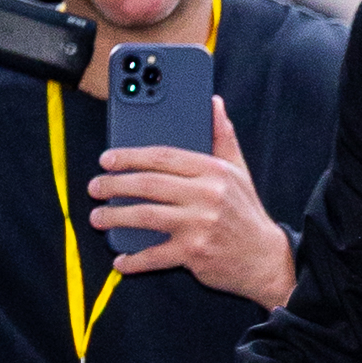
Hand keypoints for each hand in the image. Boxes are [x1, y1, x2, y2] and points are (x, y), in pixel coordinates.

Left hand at [90, 98, 295, 310]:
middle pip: (149, 184)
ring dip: (116, 217)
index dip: (130, 156)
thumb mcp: (239, 171)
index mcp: (214, 171)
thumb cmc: (247, 214)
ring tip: (98, 217)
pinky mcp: (196, 253)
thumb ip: (222, 136)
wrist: (266, 260)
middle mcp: (208, 196)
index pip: (163, 157)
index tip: (107, 159)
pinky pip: (156, 256)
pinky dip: (135, 260)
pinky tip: (120, 260)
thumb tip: (213, 102)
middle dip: (115, 185)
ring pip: (147, 216)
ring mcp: (200, 225)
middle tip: (95, 187)